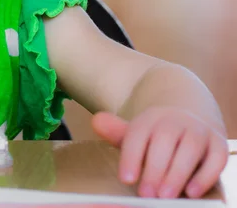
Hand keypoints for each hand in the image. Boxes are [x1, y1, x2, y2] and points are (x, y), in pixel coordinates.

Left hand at [92, 109, 227, 198]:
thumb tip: (96, 121)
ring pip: (190, 149)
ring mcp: (199, 131)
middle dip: (154, 169)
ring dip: (177, 173)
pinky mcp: (218, 145)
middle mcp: (176, 120)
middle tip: (146, 195)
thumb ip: (117, 132)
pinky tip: (192, 192)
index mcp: (151, 117)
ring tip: (165, 196)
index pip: (138, 133)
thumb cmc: (157, 137)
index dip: (131, 156)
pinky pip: (216, 159)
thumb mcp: (137, 133)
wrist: (189, 121)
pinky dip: (204, 175)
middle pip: (164, 140)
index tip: (125, 179)